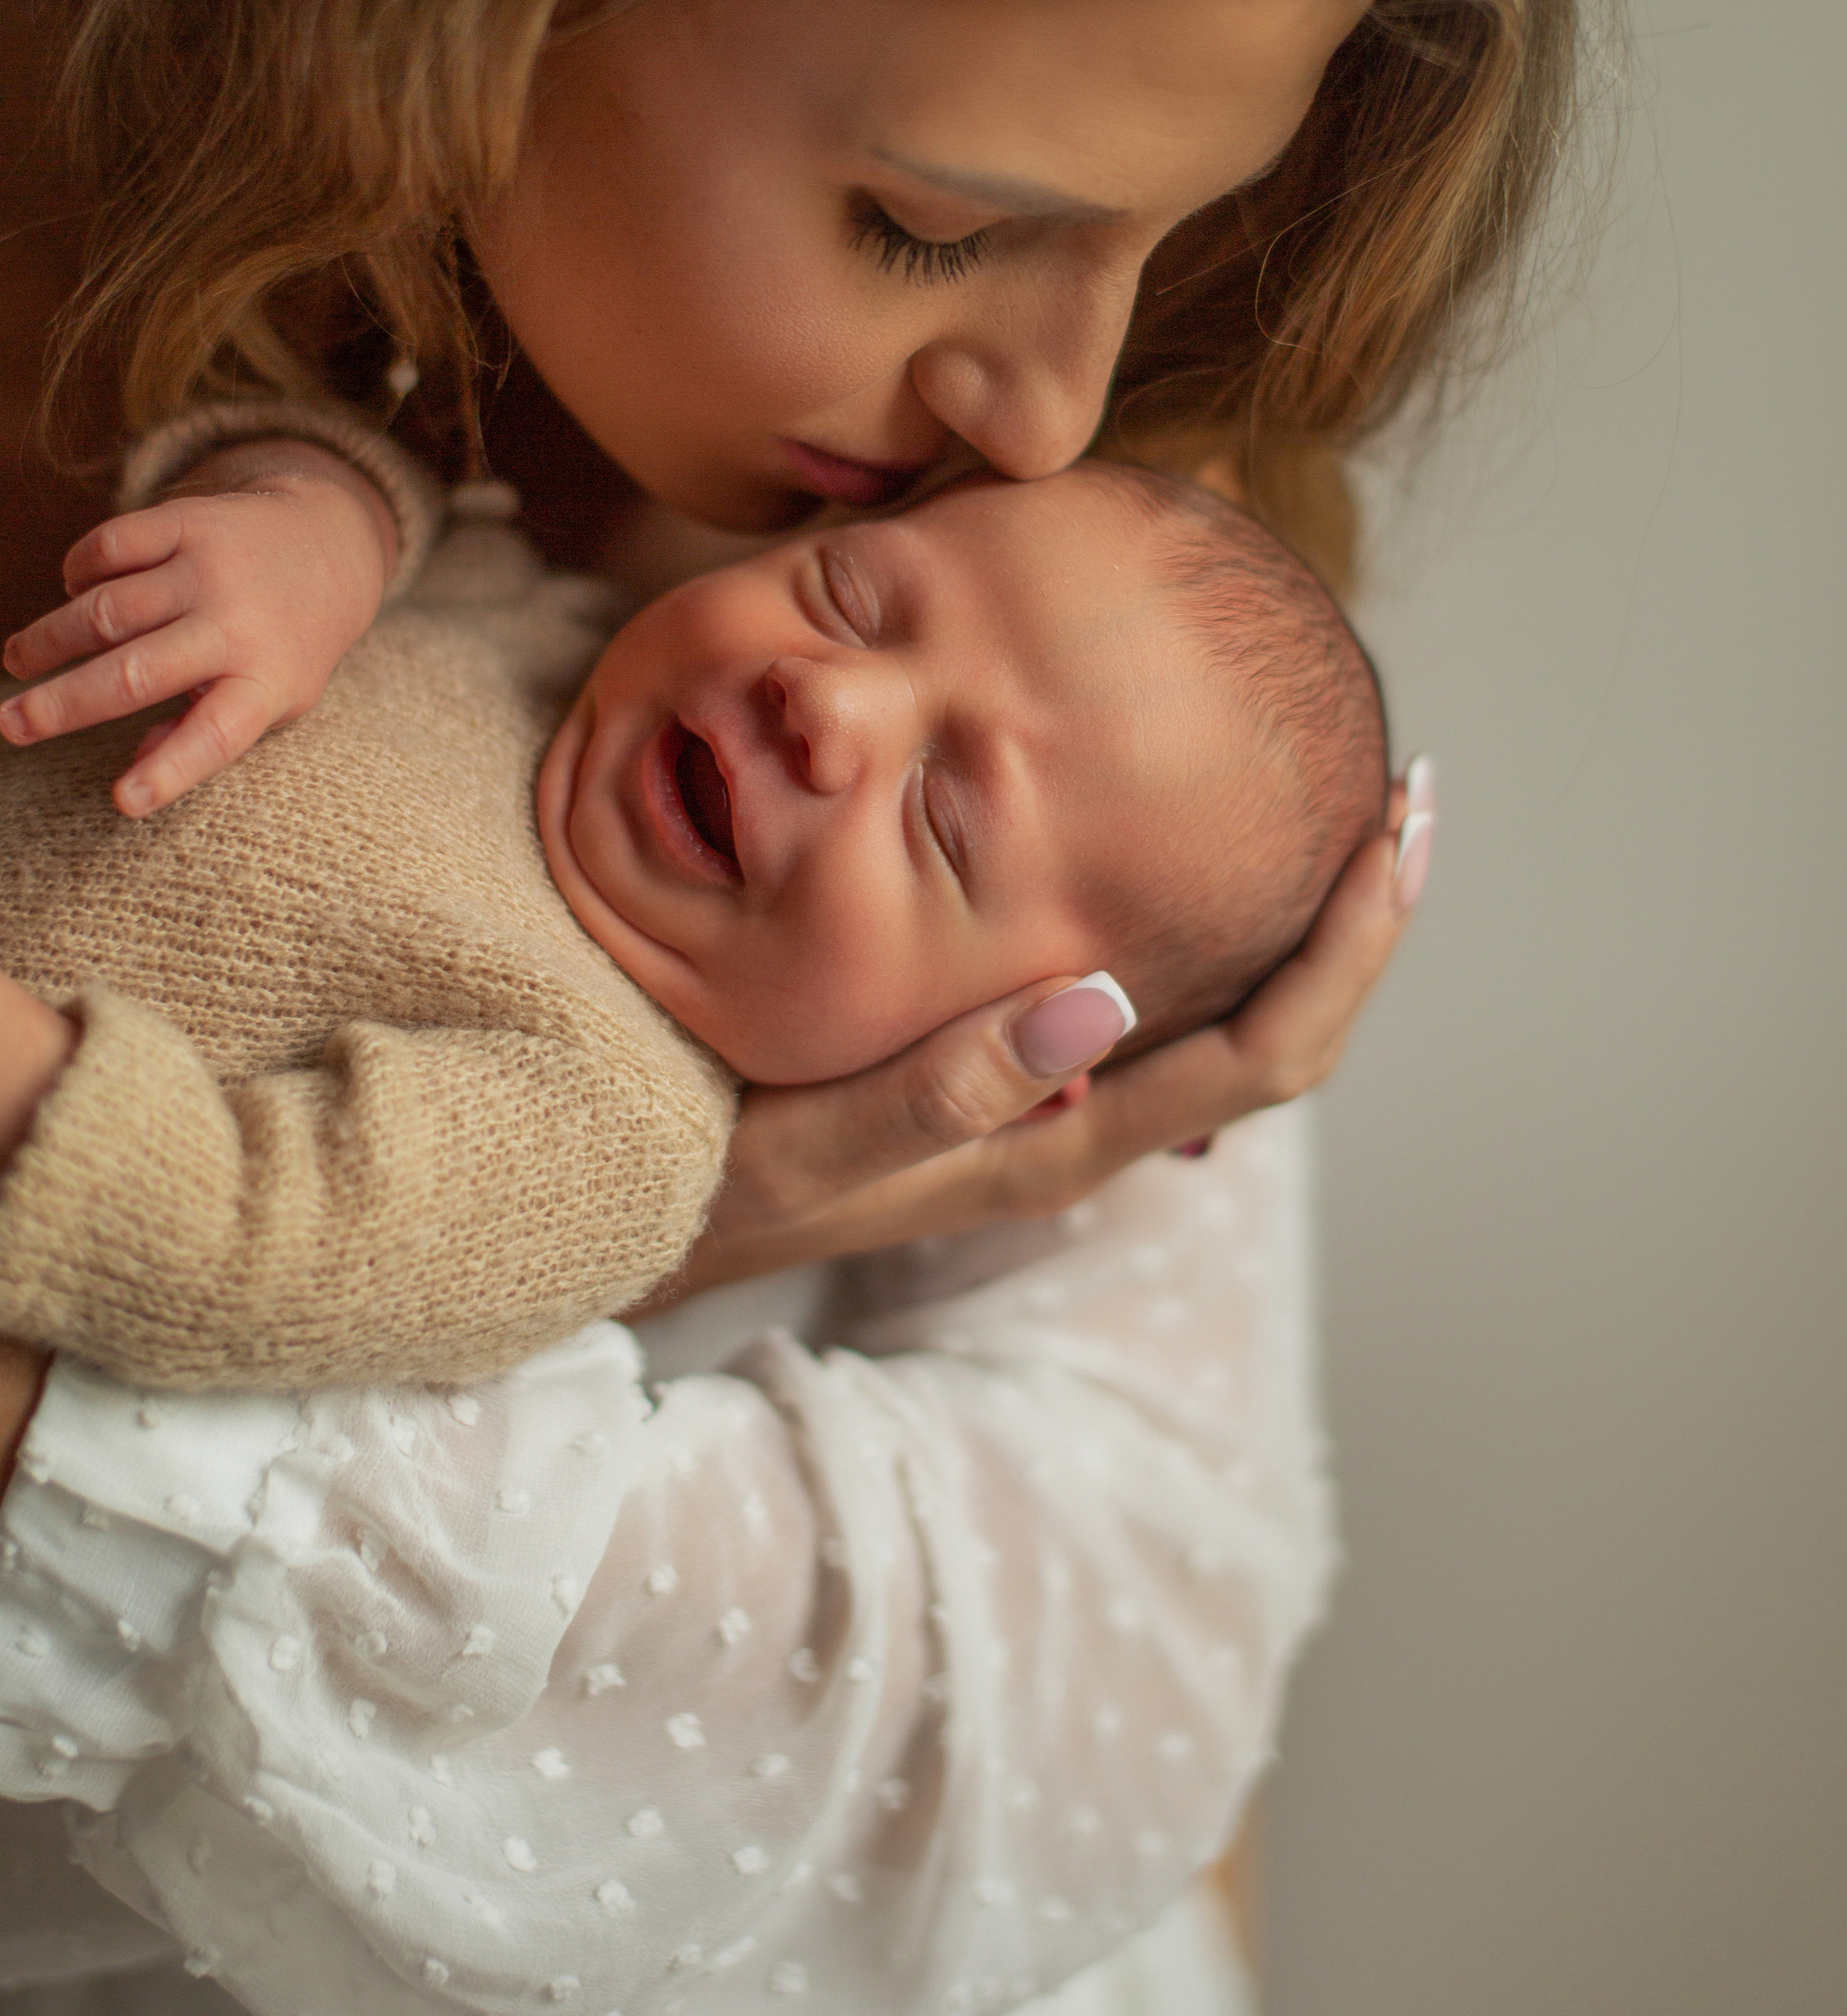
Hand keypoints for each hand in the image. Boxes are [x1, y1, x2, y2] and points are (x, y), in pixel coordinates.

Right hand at [0, 441, 398, 815]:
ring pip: (108, 608)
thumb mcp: (273, 699)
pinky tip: (74, 592)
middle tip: (9, 726)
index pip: (217, 735)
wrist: (329, 543)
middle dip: (63, 704)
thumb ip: (207, 732)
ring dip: (51, 638)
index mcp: (266, 683)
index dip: (169, 771)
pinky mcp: (190, 519)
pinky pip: (111, 546)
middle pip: (137, 673)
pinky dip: (79, 572)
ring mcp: (213, 568)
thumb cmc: (286, 643)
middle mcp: (239, 625)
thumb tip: (136, 778)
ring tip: (19, 662)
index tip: (123, 802)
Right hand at [643, 762, 1431, 1305]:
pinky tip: (1172, 843)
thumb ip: (940, 1088)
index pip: (1268, 1052)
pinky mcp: (999, 1075)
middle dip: (1352, 916)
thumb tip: (1104, 1000)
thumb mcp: (801, 1147)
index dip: (1352, 948)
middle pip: (1273, 1025)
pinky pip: (1137, 995)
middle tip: (1407, 786)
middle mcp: (1076, 1126)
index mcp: (1060, 1143)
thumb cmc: (699, 1192)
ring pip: (1213, 1007)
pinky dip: (1191, 916)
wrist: (609, 1229)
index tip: (1403, 830)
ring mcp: (1042, 1104)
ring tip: (1330, 799)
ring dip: (1286, 917)